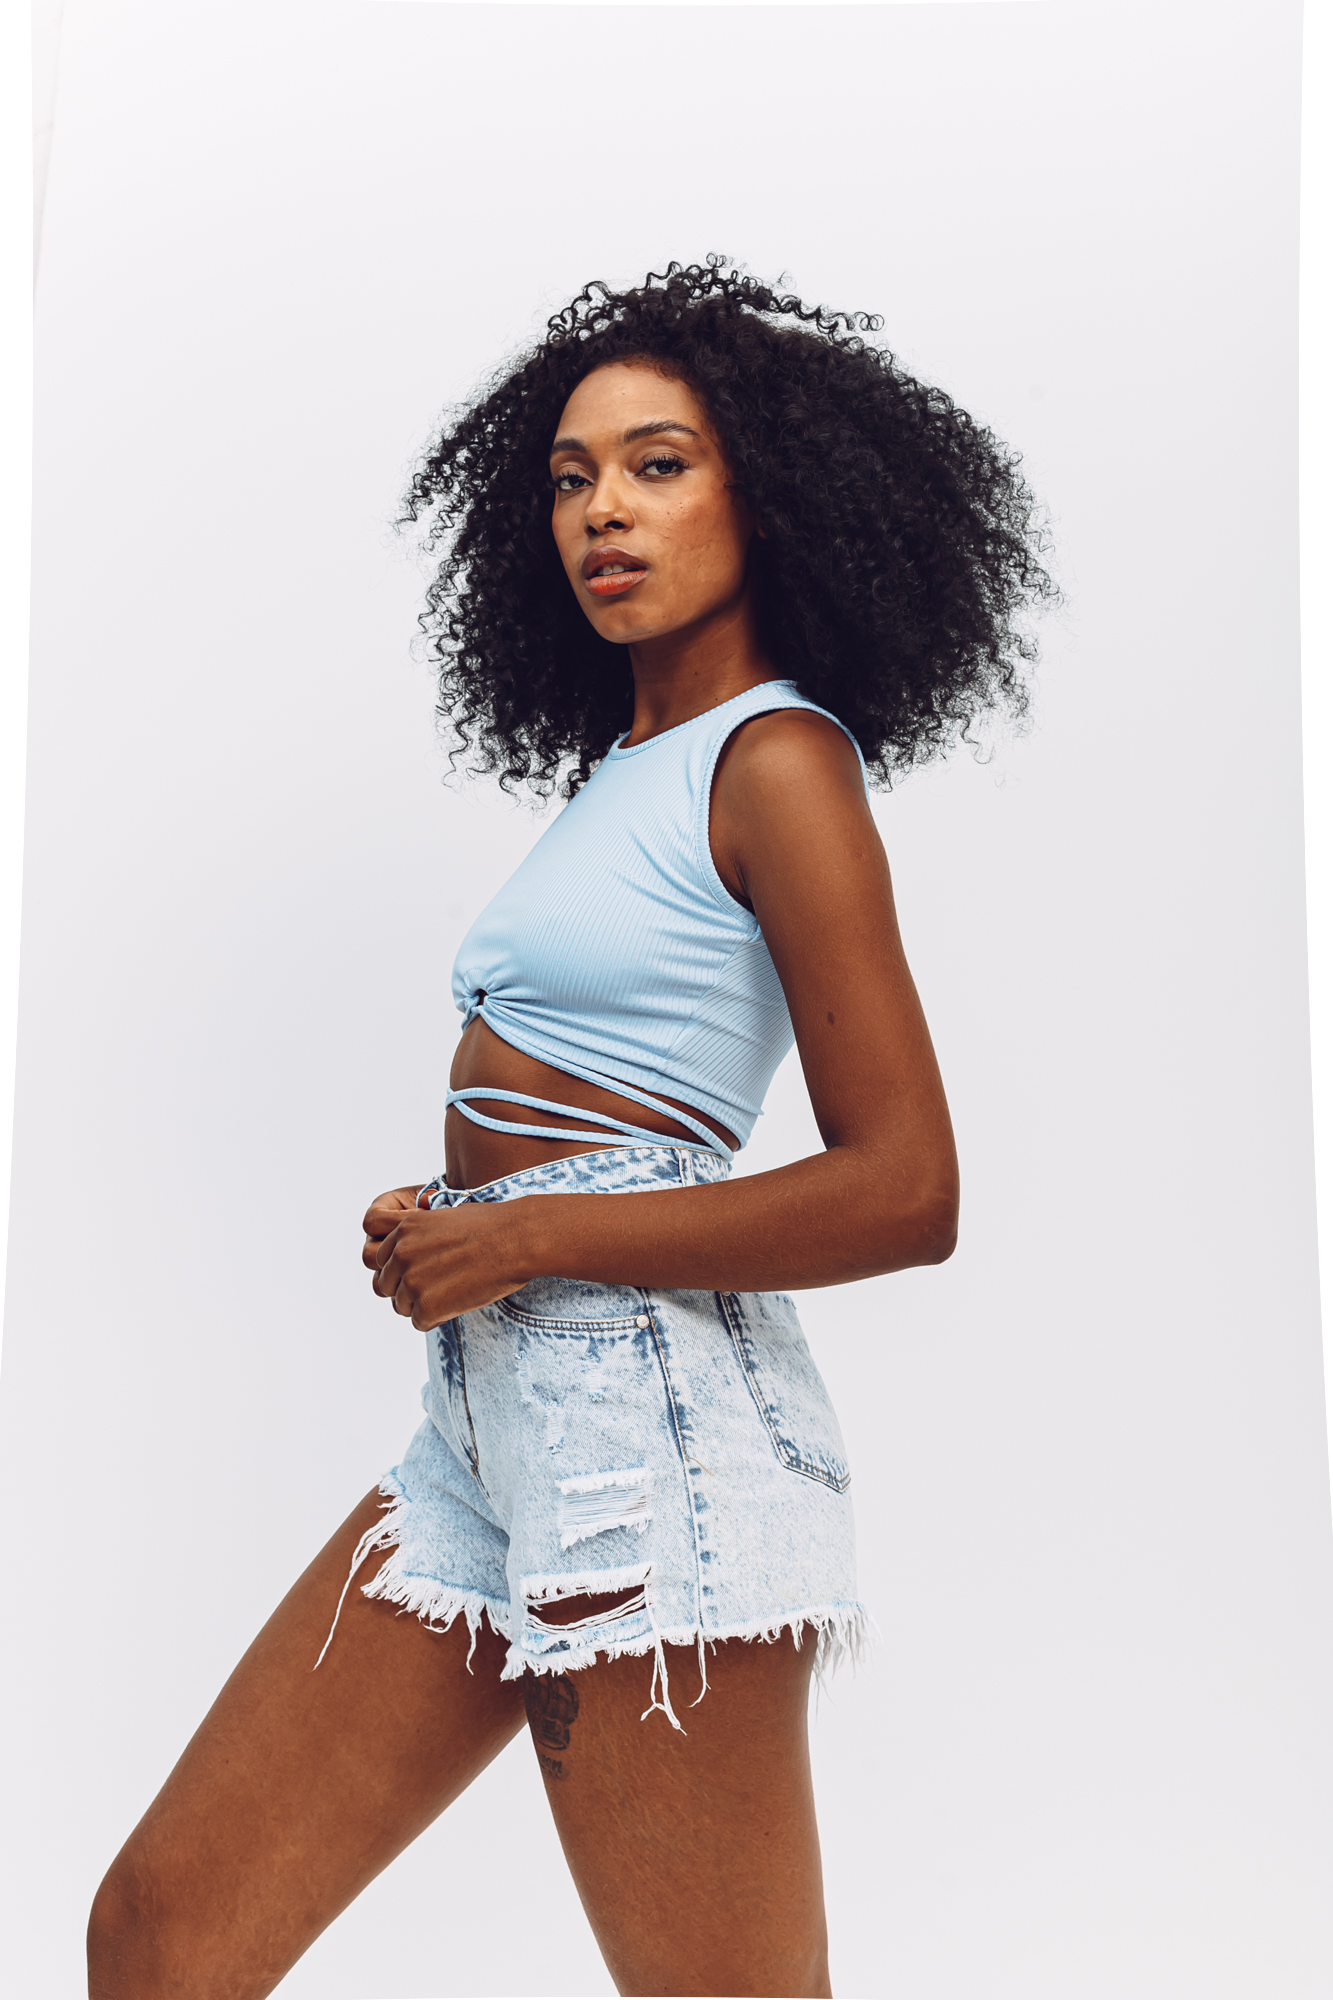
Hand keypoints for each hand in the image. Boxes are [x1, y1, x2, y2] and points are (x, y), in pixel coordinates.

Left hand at [362, 1196, 535, 1328]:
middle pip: (386, 1286)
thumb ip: (419, 1238)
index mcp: (403, 1230)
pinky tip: (459, 1301)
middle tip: (438, 1287)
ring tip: (452, 1292)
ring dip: (422, 1305)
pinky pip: (419, 1322)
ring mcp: (411, 1281)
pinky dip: (437, 1318)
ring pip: (401, 1306)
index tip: (426, 1271)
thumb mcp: (444, 1218)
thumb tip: (414, 1258)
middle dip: (407, 1290)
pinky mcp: (426, 1306)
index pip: (383, 1261)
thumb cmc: (492, 1227)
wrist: (516, 1240)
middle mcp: (401, 1254)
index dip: (403, 1269)